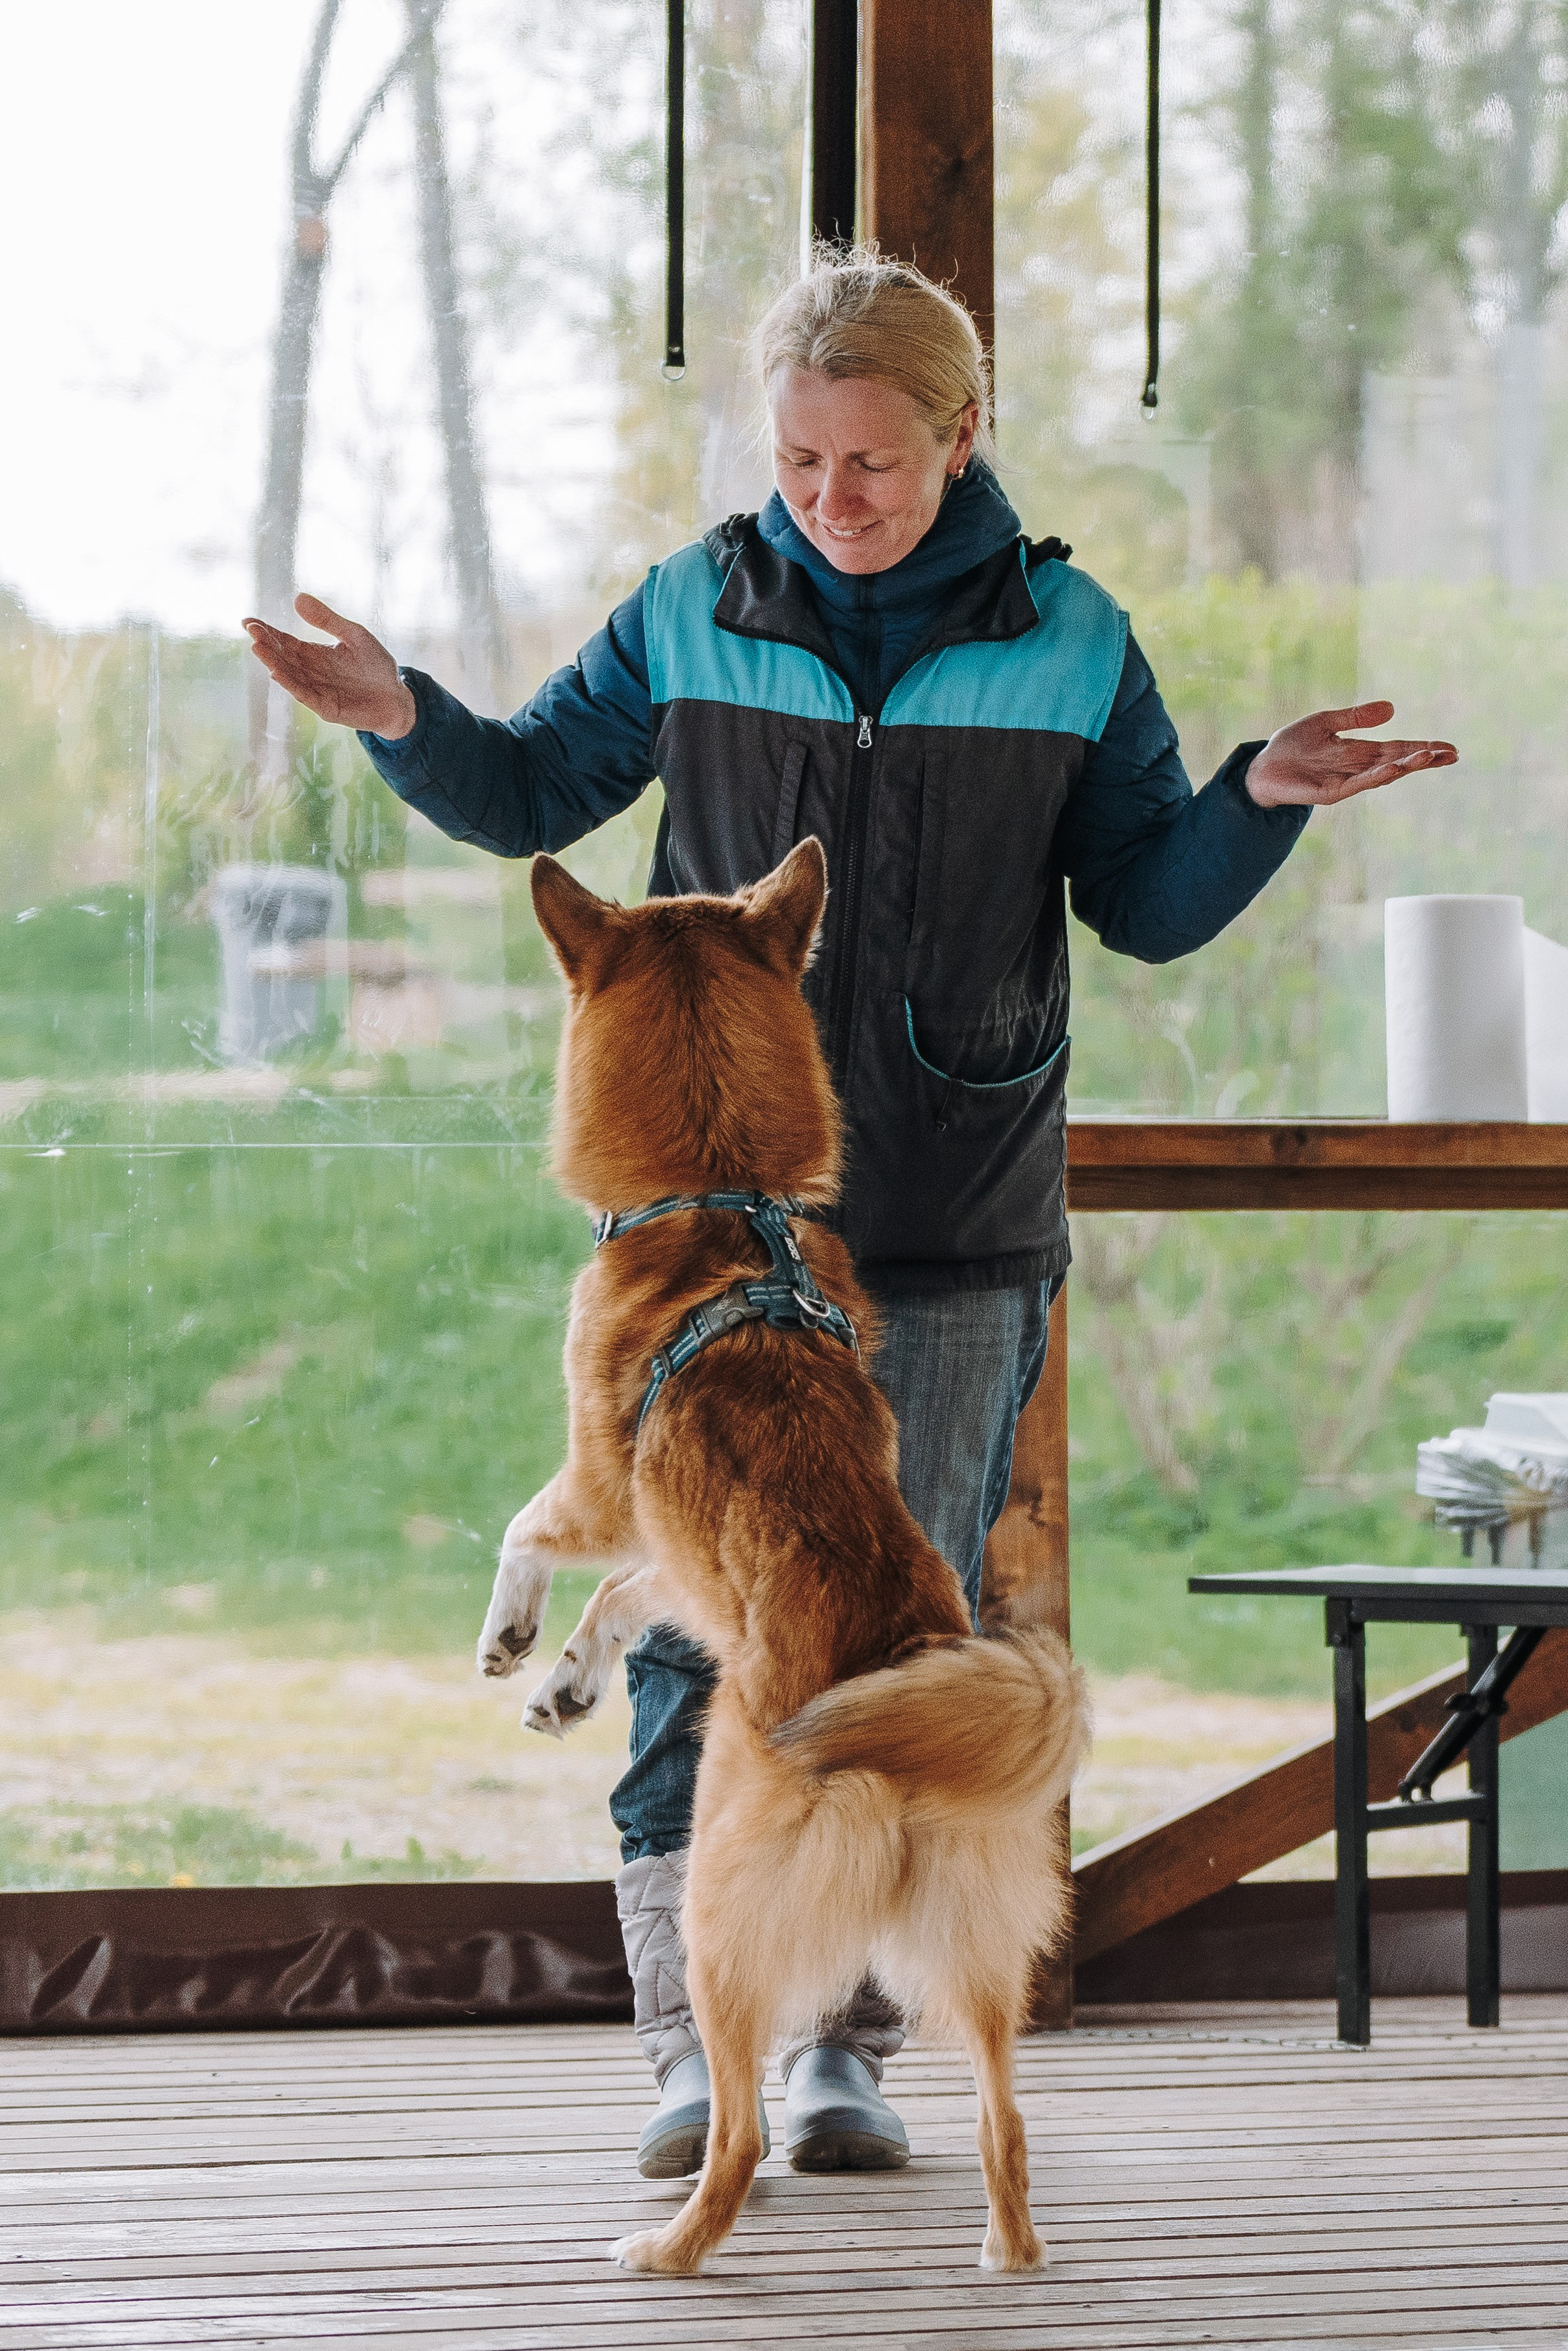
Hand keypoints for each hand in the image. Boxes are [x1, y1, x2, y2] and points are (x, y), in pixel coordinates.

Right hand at [242, 593, 417, 739]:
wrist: (398, 697)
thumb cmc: (376, 666)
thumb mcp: (354, 635)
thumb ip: (328, 620)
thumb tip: (298, 598)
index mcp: (314, 654)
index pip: (285, 642)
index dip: (267, 632)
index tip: (248, 622)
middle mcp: (311, 672)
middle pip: (283, 657)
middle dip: (266, 644)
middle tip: (252, 631)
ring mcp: (317, 691)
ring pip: (290, 675)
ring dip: (273, 663)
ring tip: (258, 648)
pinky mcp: (327, 708)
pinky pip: (305, 695)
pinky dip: (291, 685)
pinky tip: (277, 673)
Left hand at [1245, 701, 1456, 808]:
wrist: (1261, 766)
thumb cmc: (1290, 745)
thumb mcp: (1326, 722)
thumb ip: (1357, 717)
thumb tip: (1392, 708)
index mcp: (1359, 752)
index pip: (1398, 749)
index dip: (1422, 747)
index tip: (1448, 747)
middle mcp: (1357, 769)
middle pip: (1398, 762)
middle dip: (1425, 759)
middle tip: (1453, 754)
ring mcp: (1345, 782)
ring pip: (1383, 774)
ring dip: (1407, 766)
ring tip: (1431, 756)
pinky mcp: (1330, 793)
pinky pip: (1358, 784)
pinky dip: (1377, 776)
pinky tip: (1394, 769)